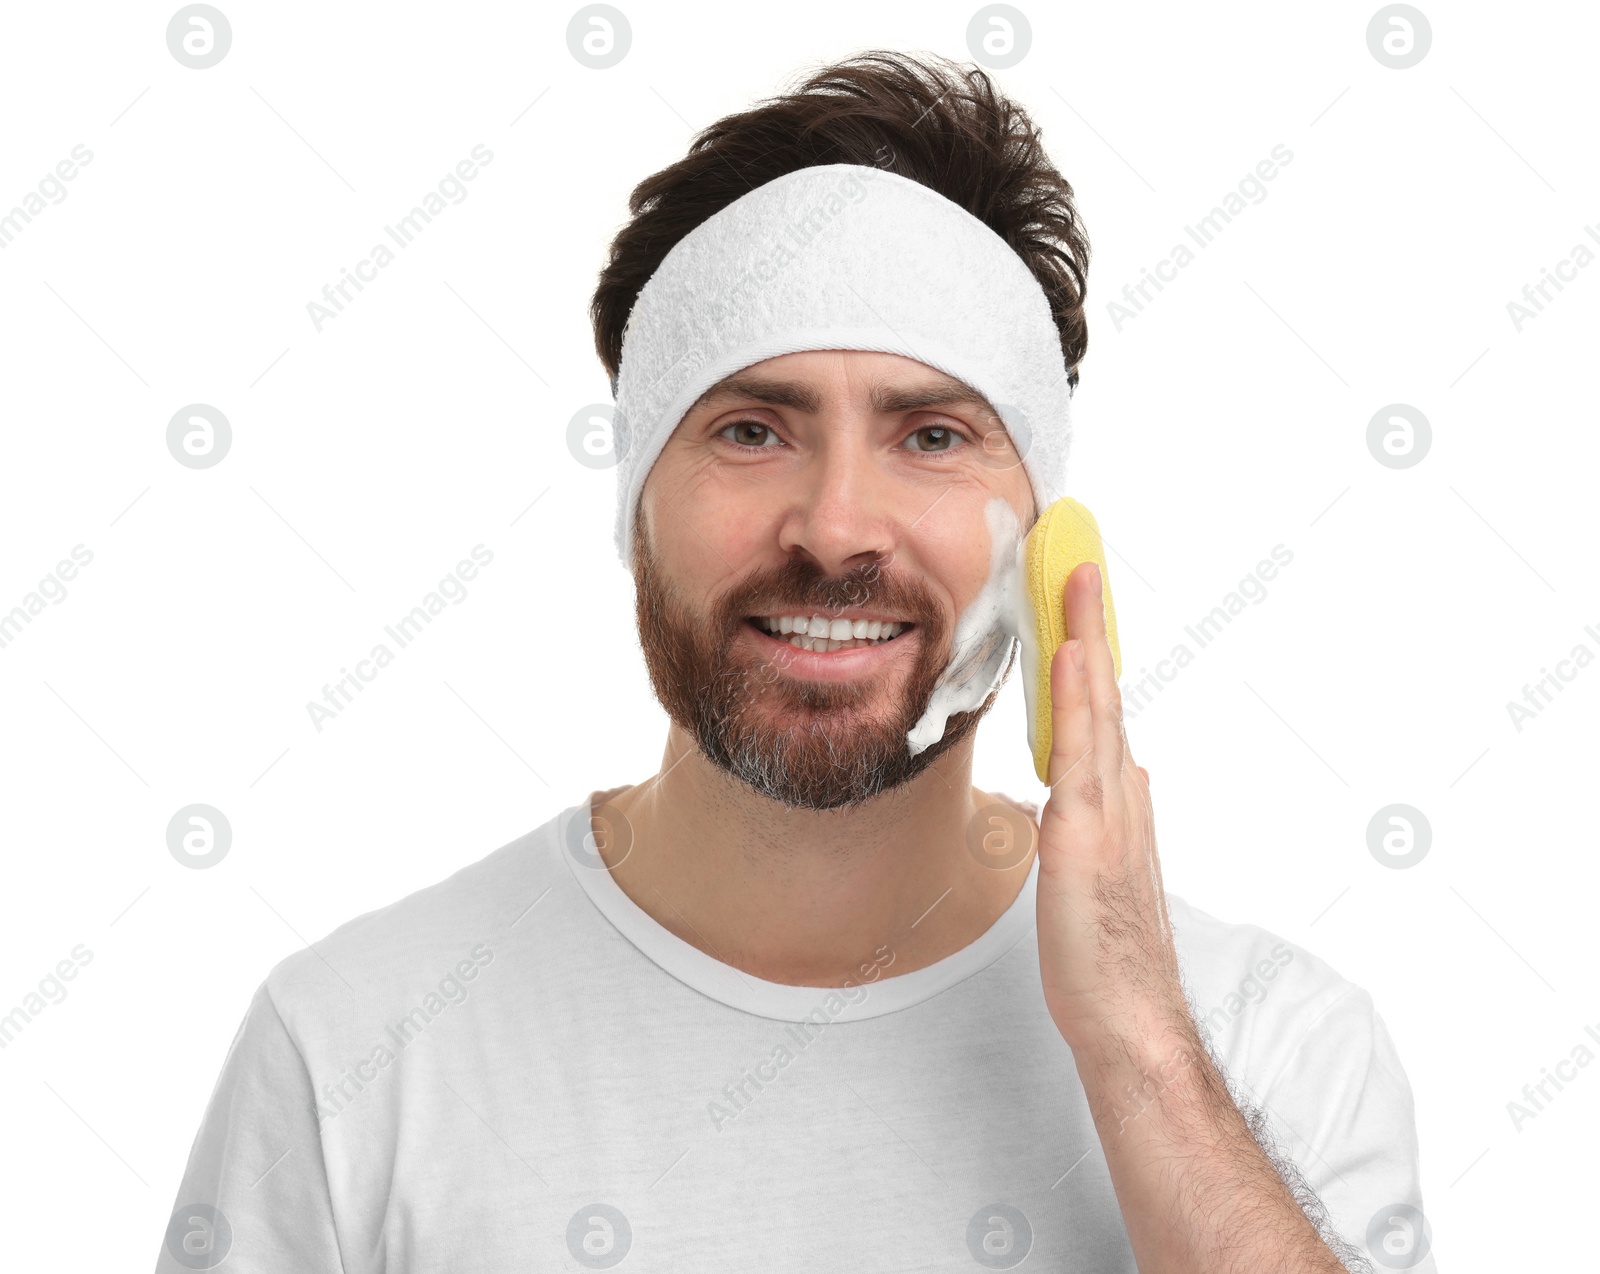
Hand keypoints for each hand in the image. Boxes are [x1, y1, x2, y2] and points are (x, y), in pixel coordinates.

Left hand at [1035, 561, 1189, 1059]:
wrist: (1126, 1018)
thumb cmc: (1105, 953)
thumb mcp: (1099, 868)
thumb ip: (1109, 815)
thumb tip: (1121, 770)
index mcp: (1117, 799)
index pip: (1101, 709)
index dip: (1088, 652)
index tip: (1077, 598)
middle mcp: (1121, 792)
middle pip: (1104, 692)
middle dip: (1090, 622)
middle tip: (1078, 557)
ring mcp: (1109, 811)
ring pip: (1098, 708)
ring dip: (1087, 638)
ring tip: (1076, 576)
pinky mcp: (1087, 837)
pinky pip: (1082, 752)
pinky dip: (1083, 699)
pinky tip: (1076, 656)